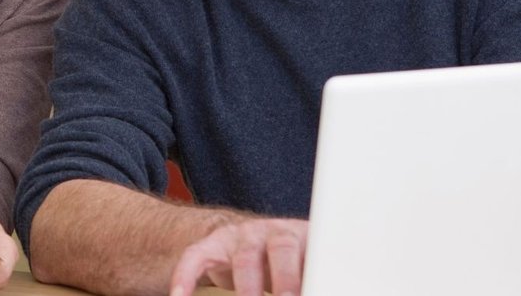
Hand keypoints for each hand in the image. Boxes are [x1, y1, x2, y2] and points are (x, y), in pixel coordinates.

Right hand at [169, 218, 308, 295]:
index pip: (316, 252)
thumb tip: (334, 287)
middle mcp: (275, 231)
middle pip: (282, 248)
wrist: (250, 243)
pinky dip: (186, 278)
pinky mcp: (211, 245)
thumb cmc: (291, 268)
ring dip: (247, 287)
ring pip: (244, 258)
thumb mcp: (307, 270)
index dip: (316, 273)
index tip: (321, 290)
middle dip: (285, 279)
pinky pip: (195, 258)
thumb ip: (315, 279)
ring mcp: (242, 236)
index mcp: (307, 238)